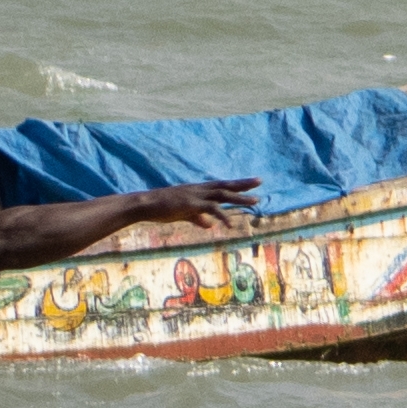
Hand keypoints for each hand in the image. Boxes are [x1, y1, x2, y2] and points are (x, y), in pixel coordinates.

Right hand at [133, 180, 259, 231]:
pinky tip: (230, 224)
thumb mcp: (184, 214)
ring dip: (239, 198)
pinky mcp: (191, 204)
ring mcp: (196, 195)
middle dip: (243, 184)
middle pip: (225, 185)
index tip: (252, 182)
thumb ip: (198, 218)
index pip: (221, 185)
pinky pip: (210, 209)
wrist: (147, 205)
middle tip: (260, 182)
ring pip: (222, 195)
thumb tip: (210, 225)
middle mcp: (200, 189)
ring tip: (255, 202)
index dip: (237, 184)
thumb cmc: (162, 208)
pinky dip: (222, 216)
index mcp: (198, 190)